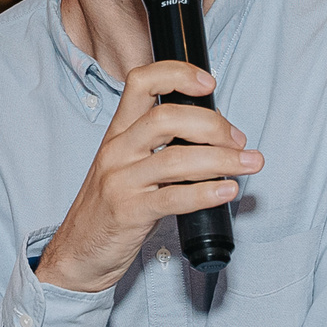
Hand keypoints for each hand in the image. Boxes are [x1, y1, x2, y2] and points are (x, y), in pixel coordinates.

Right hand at [36, 61, 261, 296]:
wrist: (77, 252)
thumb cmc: (109, 209)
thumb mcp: (127, 166)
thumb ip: (160, 147)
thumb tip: (212, 135)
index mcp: (118, 133)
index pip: (141, 82)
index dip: (177, 74)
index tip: (209, 83)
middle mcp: (117, 151)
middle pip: (166, 118)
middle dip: (211, 124)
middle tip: (238, 140)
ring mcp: (120, 181)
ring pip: (175, 159)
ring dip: (221, 159)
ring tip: (249, 164)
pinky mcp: (128, 213)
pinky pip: (173, 198)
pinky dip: (205, 193)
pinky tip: (227, 191)